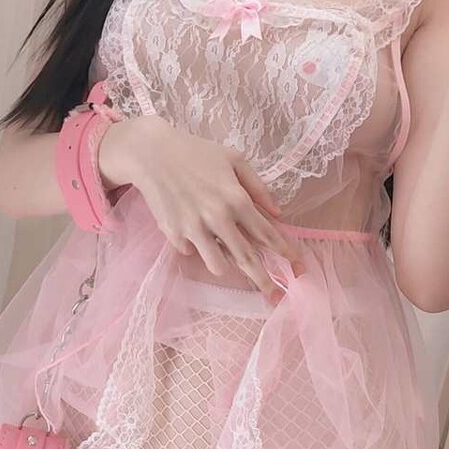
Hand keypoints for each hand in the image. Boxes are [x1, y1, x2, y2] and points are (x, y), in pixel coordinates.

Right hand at [99, 116, 303, 297]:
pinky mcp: (173, 234)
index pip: (267, 233)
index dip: (285, 252)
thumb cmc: (197, 153)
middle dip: (264, 280)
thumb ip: (258, 187)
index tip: (296, 267)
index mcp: (237, 198)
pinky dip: (195, 247)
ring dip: (225, 264)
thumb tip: (277, 213)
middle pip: (246, 258)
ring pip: (218, 265)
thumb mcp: (234, 160)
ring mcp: (194, 228)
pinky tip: (190, 228)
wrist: (152, 154)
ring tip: (222, 251)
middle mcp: (218, 217)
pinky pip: (191, 252)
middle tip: (274, 296)